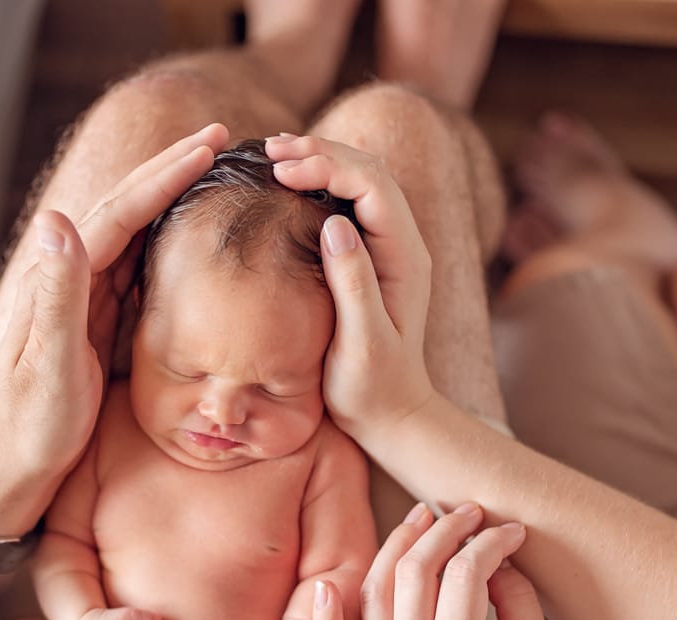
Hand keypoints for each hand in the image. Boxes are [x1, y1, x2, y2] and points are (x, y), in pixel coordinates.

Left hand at [0, 124, 230, 525]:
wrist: (17, 470)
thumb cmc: (34, 426)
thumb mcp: (51, 365)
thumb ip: (58, 296)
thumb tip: (57, 219)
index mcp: (60, 280)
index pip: (118, 212)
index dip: (164, 175)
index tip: (209, 145)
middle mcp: (69, 279)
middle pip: (127, 209)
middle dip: (172, 170)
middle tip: (221, 137)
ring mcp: (85, 298)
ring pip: (135, 232)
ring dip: (172, 197)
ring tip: (214, 170)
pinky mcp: (98, 321)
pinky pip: (138, 268)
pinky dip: (167, 240)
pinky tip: (191, 233)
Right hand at [264, 134, 435, 439]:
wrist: (391, 414)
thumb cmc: (373, 388)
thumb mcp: (362, 343)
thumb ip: (354, 284)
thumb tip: (335, 224)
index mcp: (405, 258)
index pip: (373, 186)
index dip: (329, 165)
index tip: (283, 170)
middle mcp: (403, 244)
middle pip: (369, 171)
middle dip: (322, 151)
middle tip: (270, 148)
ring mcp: (389, 248)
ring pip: (361, 180)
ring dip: (321, 160)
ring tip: (275, 152)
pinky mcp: (371, 257)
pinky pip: (350, 202)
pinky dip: (320, 182)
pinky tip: (290, 179)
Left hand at [313, 503, 552, 619]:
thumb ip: (521, 606)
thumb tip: (498, 558)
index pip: (468, 574)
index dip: (490, 541)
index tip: (510, 532)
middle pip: (417, 572)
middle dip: (445, 530)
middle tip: (469, 513)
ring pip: (376, 592)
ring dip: (396, 546)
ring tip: (423, 518)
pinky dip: (326, 619)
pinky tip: (326, 585)